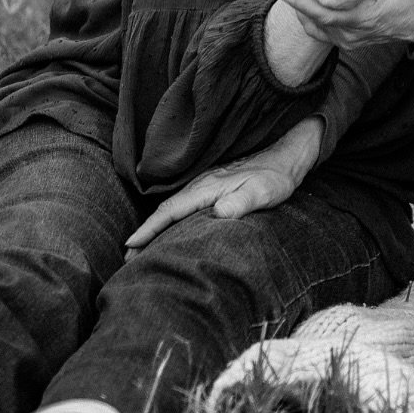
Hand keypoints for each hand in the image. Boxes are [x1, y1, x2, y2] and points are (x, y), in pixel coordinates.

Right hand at [124, 118, 322, 252]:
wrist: (285, 155)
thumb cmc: (275, 177)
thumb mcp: (263, 191)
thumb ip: (242, 201)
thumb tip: (219, 213)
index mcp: (209, 188)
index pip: (171, 210)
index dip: (150, 228)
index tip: (131, 245)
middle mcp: (202, 184)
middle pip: (166, 209)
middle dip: (146, 232)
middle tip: (127, 257)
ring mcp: (206, 184)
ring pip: (173, 206)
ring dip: (155, 225)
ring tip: (140, 248)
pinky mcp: (212, 186)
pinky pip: (182, 203)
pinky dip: (168, 217)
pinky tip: (168, 228)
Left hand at [285, 0, 413, 46]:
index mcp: (373, 13)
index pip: (343, 2)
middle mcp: (360, 29)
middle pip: (325, 18)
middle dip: (306, 5)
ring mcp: (354, 38)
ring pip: (323, 28)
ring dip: (307, 13)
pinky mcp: (351, 40)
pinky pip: (328, 34)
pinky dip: (314, 23)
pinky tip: (303, 12)